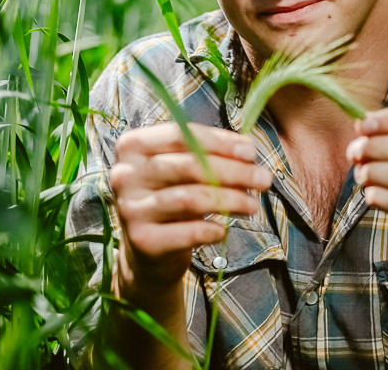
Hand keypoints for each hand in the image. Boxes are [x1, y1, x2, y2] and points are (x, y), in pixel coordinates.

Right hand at [110, 123, 273, 298]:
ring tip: (253, 205)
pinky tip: (224, 229)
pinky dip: (213, 229)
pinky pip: (189, 231)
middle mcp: (124, 174)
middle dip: (233, 171)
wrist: (147, 252)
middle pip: (189, 165)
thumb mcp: (182, 170)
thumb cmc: (170, 199)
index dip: (220, 141)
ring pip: (191, 198)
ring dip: (231, 199)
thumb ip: (208, 154)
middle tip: (263, 179)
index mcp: (132, 146)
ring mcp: (130, 208)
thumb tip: (247, 149)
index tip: (251, 151)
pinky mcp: (141, 240)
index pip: (180, 134)